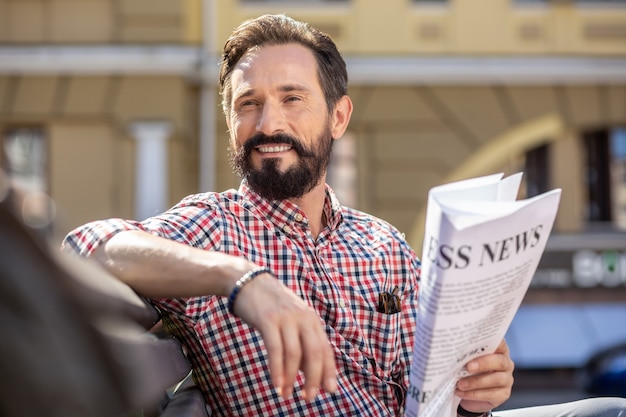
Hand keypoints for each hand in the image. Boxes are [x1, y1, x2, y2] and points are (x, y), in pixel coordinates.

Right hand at [231, 272, 336, 400]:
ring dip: (291, 378)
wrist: (247, 281)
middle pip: (314, 353)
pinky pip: (275, 349)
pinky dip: (277, 370)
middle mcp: (303, 318)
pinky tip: (276, 384)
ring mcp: (286, 318)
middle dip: (314, 378)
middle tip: (309, 398)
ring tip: (286, 395)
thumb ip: (300, 340)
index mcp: (312, 319)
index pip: (326, 349)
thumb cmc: (270, 305)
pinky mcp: (269, 320)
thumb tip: (307, 372)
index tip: (330, 390)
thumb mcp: (291, 320)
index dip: (329, 371)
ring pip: (295, 354)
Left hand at [455, 339, 513, 413]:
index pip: (498, 342)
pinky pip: (491, 394)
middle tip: (468, 367)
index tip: (476, 343)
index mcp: (498, 350)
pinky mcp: (503, 394)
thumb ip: (465, 354)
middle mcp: (505, 363)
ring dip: (476, 382)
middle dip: (483, 364)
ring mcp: (506, 379)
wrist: (469, 393)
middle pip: (499, 361)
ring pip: (496, 379)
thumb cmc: (467, 371)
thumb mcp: (466, 359)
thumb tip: (451, 351)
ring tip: (460, 384)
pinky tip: (462, 393)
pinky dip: (475, 394)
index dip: (490, 341)